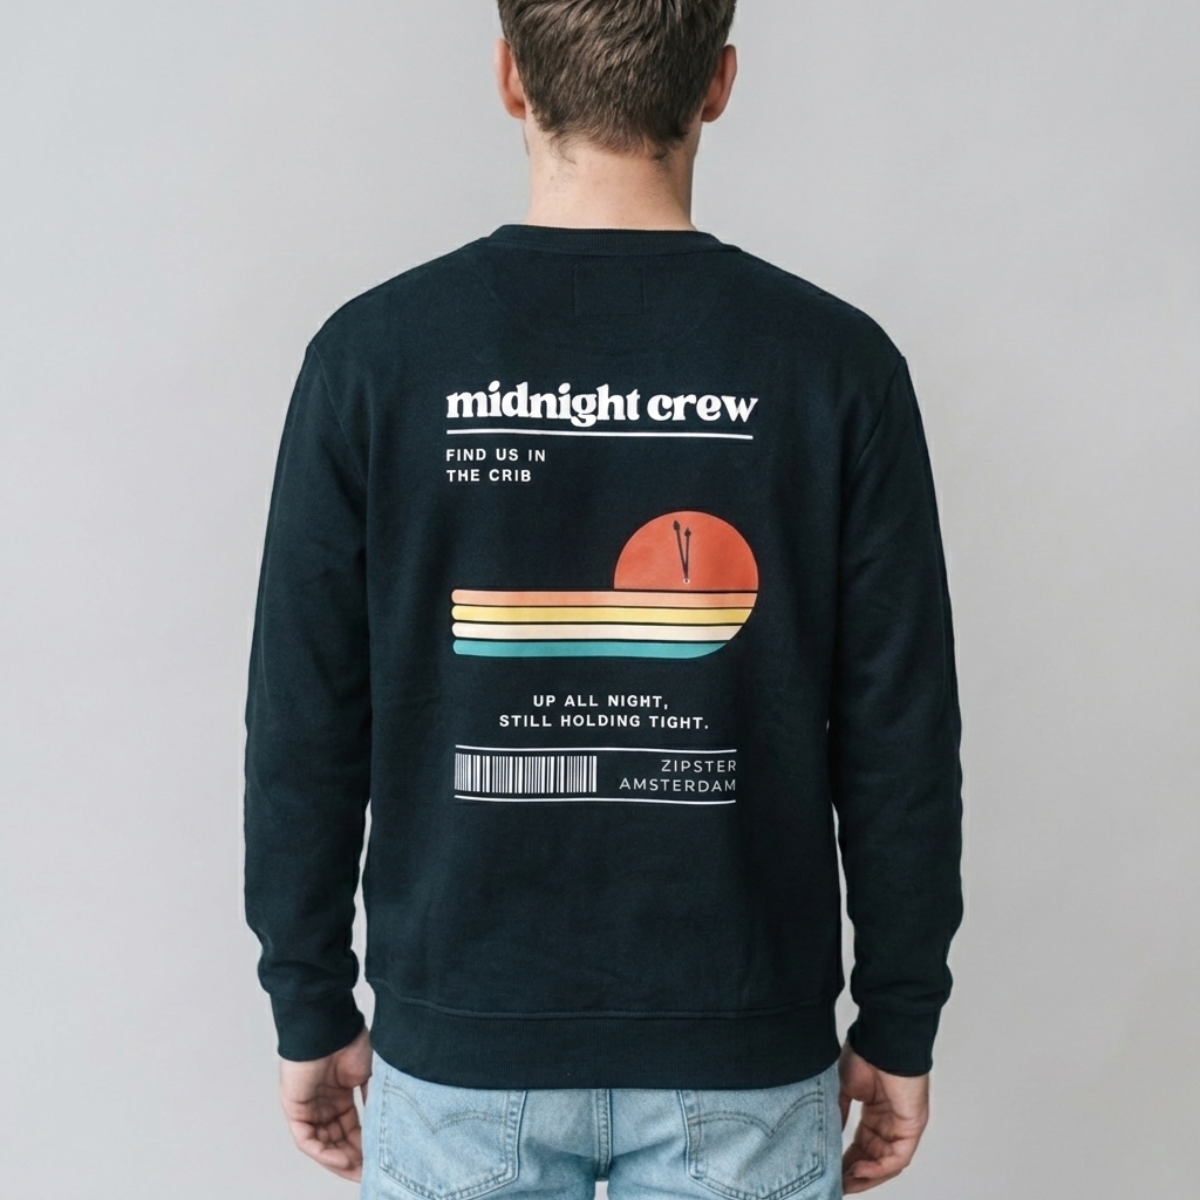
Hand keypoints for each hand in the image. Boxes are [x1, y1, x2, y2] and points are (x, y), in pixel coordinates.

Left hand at [278, 1025, 372, 1180]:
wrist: (329, 1025)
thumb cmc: (349, 1040)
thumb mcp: (370, 1074)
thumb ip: (374, 1100)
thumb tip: (383, 1126)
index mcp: (341, 1095)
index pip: (352, 1129)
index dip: (365, 1146)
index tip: (379, 1161)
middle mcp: (323, 1104)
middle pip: (337, 1141)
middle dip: (354, 1159)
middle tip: (369, 1173)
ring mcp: (308, 1107)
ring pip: (322, 1144)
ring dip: (339, 1160)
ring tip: (357, 1170)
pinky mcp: (294, 1108)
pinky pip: (306, 1139)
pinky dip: (323, 1152)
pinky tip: (340, 1159)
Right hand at [837, 1042, 929, 1192]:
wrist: (881, 1040)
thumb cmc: (865, 1054)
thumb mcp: (842, 1088)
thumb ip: (838, 1113)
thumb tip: (827, 1138)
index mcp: (876, 1110)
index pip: (862, 1145)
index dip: (846, 1160)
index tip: (831, 1171)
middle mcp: (891, 1121)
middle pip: (874, 1157)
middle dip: (854, 1174)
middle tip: (837, 1184)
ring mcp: (903, 1124)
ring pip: (886, 1162)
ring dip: (866, 1176)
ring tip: (846, 1183)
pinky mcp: (912, 1126)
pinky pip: (898, 1157)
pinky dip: (878, 1168)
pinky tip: (860, 1171)